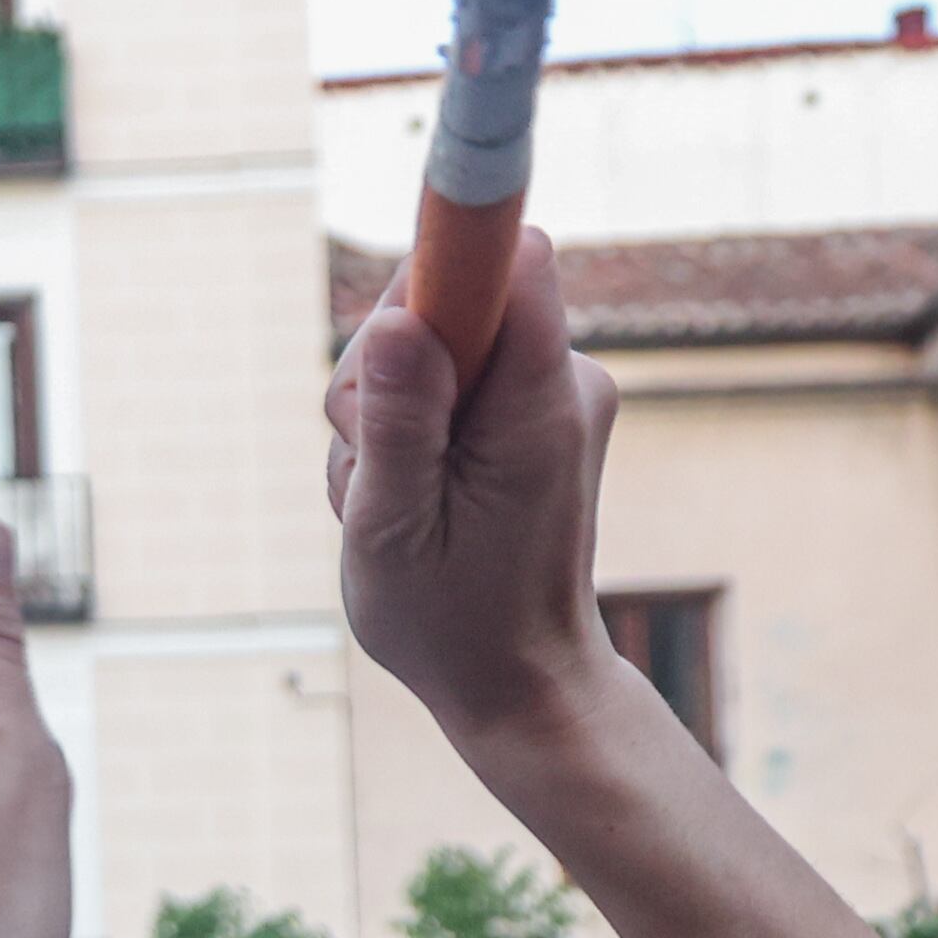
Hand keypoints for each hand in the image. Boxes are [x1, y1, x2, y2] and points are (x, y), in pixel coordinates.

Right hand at [327, 234, 628, 754]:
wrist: (522, 685)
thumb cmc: (455, 622)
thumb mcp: (395, 530)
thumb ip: (397, 421)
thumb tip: (395, 320)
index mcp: (540, 402)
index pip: (510, 257)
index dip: (443, 253)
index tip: (406, 269)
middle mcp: (563, 379)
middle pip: (450, 295)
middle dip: (384, 367)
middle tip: (375, 469)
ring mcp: (552, 393)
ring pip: (437, 343)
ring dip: (388, 413)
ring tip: (393, 502)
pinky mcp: (533, 410)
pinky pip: (451, 378)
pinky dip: (412, 430)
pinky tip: (413, 497)